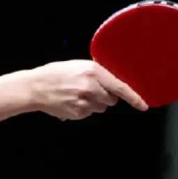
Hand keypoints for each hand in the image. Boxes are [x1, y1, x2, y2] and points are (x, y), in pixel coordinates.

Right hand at [29, 60, 147, 119]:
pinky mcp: (79, 113)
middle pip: (111, 99)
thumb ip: (94, 71)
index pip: (121, 87)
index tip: (143, 105)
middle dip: (105, 95)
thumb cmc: (53, 74)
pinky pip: (89, 113)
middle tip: (89, 89)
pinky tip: (71, 101)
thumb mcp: (76, 65)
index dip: (134, 98)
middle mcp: (91, 87)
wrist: (34, 87)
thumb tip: (111, 77)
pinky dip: (83, 108)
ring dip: (94, 102)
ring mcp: (85, 102)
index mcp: (93, 71)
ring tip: (76, 94)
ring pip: (100, 107)